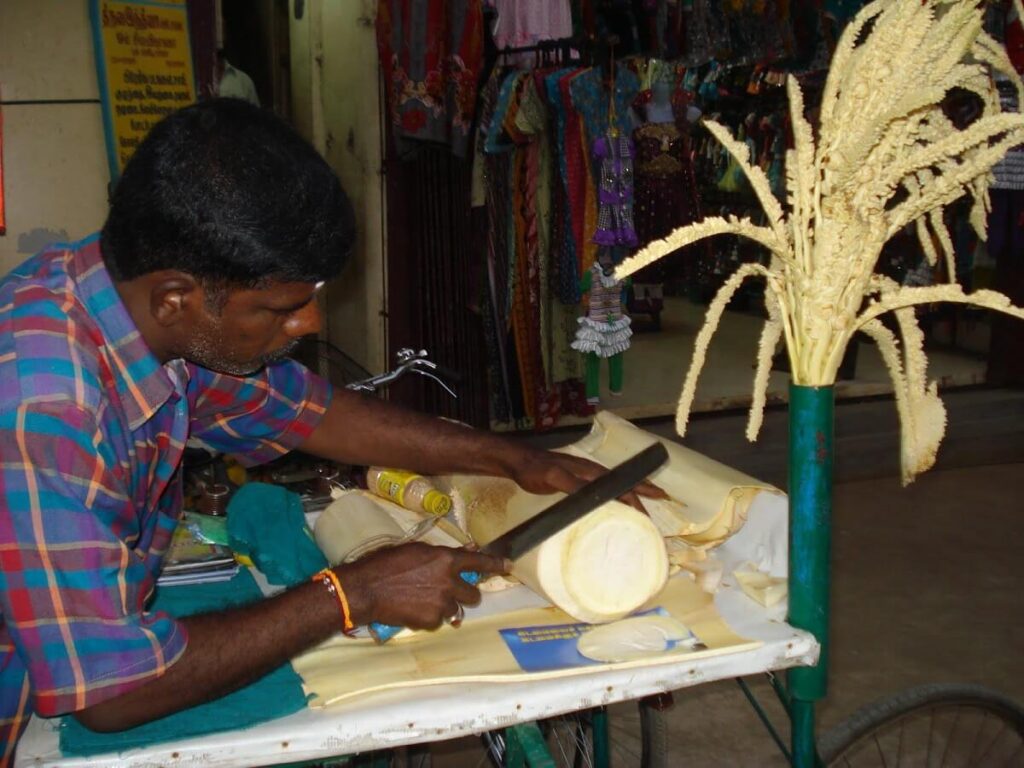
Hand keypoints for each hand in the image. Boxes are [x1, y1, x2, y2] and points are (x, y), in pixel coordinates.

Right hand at [337, 543, 507, 629]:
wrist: (366, 590)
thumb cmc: (385, 564)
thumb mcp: (414, 550)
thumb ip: (440, 555)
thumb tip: (461, 554)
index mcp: (445, 559)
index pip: (479, 563)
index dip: (496, 564)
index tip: (508, 566)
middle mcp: (448, 581)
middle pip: (473, 594)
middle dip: (465, 594)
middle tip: (449, 592)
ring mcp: (441, 603)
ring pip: (457, 610)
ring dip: (447, 606)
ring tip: (424, 601)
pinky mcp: (432, 621)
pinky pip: (440, 620)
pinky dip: (431, 617)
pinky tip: (414, 610)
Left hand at [504, 447, 667, 511]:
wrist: (518, 461)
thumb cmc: (535, 469)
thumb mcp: (554, 478)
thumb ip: (574, 486)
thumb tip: (597, 497)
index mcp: (590, 471)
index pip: (620, 484)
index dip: (638, 494)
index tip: (654, 504)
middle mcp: (591, 472)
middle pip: (623, 482)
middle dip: (643, 490)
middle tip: (662, 499)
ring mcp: (583, 476)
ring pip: (614, 485)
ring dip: (630, 493)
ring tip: (645, 503)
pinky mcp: (575, 482)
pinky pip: (602, 490)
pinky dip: (614, 496)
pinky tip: (613, 504)